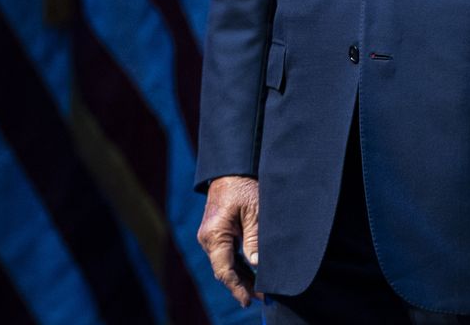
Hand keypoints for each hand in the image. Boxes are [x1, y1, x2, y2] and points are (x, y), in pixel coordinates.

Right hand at [197, 176, 260, 306]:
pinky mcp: (214, 233)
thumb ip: (254, 239)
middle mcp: (207, 238)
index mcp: (214, 234)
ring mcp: (209, 236)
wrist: (231, 169)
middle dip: (241, 286)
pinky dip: (237, 265)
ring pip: (224, 264)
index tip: (249, 300)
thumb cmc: (243, 186)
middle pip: (223, 270)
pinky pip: (225, 255)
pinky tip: (250, 274)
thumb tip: (256, 265)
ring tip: (258, 290)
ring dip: (240, 277)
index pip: (224, 270)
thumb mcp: (254, 212)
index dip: (237, 287)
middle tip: (262, 297)